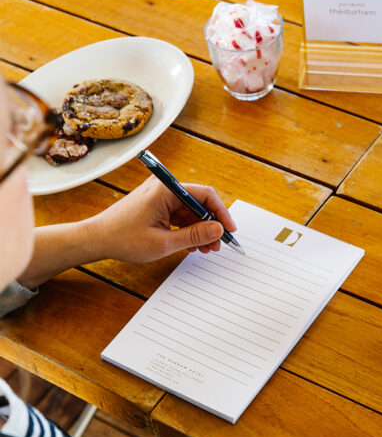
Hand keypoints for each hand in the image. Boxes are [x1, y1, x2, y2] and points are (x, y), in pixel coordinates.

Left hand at [90, 175, 236, 262]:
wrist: (97, 239)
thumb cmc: (123, 238)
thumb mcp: (163, 242)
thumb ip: (194, 236)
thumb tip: (218, 230)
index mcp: (166, 190)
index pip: (204, 195)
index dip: (221, 213)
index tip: (229, 230)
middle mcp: (163, 188)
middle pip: (198, 203)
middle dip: (210, 225)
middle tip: (218, 244)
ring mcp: (159, 197)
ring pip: (190, 211)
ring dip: (199, 229)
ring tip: (205, 249)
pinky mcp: (155, 206)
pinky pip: (179, 215)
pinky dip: (187, 229)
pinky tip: (192, 245)